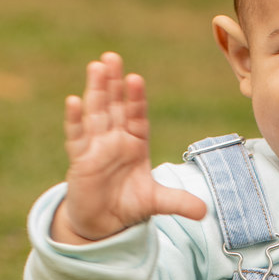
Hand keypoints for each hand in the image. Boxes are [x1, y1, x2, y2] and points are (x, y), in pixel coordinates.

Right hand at [52, 52, 206, 242]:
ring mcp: (96, 146)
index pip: (137, 115)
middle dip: (114, 83)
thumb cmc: (129, 204)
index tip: (135, 79)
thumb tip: (205, 212)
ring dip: (96, 90)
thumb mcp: (157, 202)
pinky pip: (76, 136)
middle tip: (112, 57)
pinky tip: (73, 101)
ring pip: (96, 113)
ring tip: (96, 67)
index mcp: (136, 142)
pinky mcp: (80, 159)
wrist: (104, 222)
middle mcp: (116, 139)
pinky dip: (74, 120)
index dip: (136, 99)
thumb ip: (179, 202)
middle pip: (115, 106)